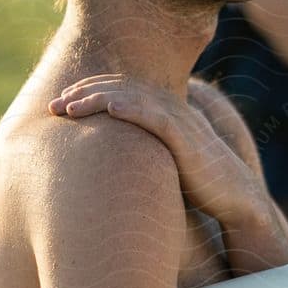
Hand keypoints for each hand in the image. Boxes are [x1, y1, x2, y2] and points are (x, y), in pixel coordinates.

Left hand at [49, 75, 262, 229]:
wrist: (235, 199)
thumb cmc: (199, 185)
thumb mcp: (163, 161)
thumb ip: (140, 151)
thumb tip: (110, 161)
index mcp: (163, 111)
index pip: (119, 89)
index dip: (88, 92)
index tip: (60, 103)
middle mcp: (170, 109)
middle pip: (119, 88)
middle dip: (83, 93)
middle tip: (52, 105)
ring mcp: (178, 121)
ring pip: (131, 97)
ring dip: (97, 99)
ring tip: (68, 107)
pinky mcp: (185, 138)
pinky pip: (154, 116)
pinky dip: (131, 108)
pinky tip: (109, 107)